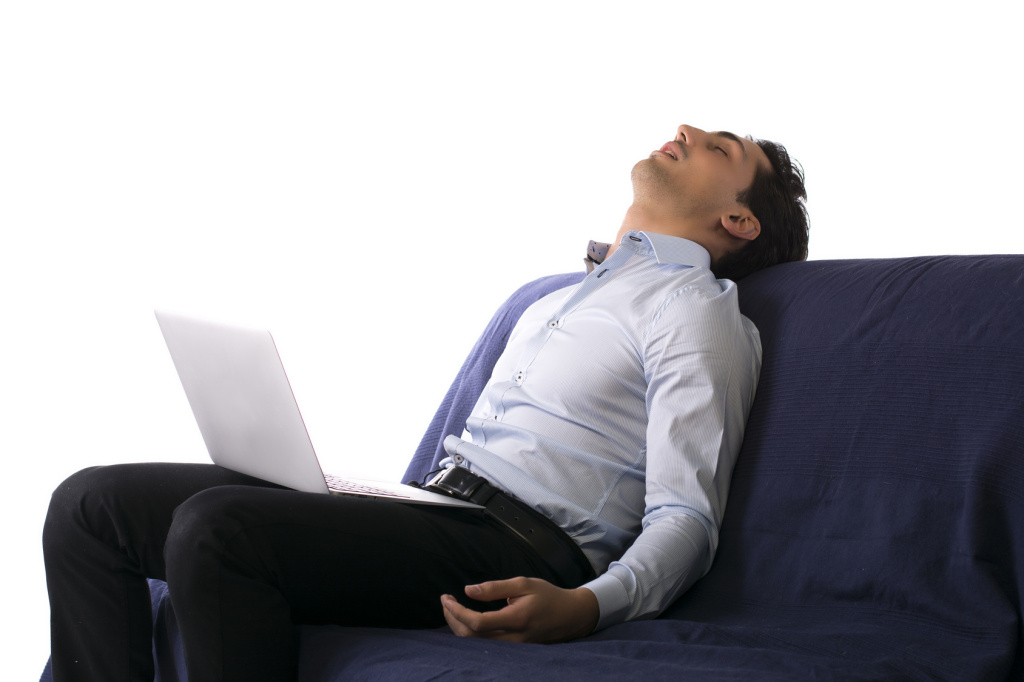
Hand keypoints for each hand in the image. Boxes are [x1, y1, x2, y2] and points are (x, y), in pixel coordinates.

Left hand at [440, 576, 598, 642]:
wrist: (571, 616)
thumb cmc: (548, 596)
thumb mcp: (524, 584)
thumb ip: (495, 588)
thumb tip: (468, 590)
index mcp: (516, 619)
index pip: (478, 622)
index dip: (457, 612)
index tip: (446, 598)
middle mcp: (514, 638)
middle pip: (471, 637)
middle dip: (453, 619)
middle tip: (446, 601)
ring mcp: (513, 648)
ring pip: (476, 644)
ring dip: (459, 627)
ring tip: (452, 608)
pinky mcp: (513, 650)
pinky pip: (485, 645)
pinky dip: (470, 633)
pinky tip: (465, 620)